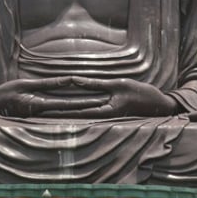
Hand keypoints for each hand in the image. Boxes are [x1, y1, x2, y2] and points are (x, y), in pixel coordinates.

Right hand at [0, 77, 107, 116]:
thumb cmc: (6, 94)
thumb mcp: (26, 85)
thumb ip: (48, 83)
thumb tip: (69, 80)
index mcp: (41, 105)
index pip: (68, 104)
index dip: (85, 102)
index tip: (99, 101)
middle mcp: (44, 112)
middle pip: (72, 110)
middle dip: (89, 106)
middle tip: (106, 104)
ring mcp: (42, 114)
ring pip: (67, 111)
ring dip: (82, 108)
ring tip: (98, 104)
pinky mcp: (39, 112)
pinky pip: (59, 110)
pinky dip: (71, 108)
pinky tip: (80, 105)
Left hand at [44, 77, 176, 117]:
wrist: (158, 104)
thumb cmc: (140, 94)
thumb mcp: (117, 85)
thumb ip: (95, 84)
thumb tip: (74, 80)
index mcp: (103, 112)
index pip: (75, 111)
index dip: (58, 110)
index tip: (42, 109)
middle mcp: (102, 117)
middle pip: (75, 114)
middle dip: (57, 112)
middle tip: (38, 110)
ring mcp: (104, 116)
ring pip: (80, 113)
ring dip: (65, 111)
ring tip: (47, 108)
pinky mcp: (107, 112)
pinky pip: (88, 110)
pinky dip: (77, 107)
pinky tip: (67, 105)